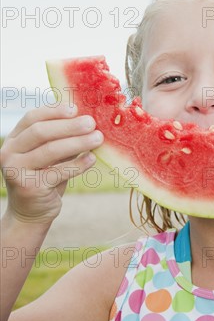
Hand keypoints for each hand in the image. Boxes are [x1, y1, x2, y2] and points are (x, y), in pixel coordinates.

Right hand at [0, 104, 103, 223]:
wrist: (31, 213)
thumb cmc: (45, 177)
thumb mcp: (48, 155)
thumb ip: (60, 138)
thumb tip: (87, 119)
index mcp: (14, 140)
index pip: (32, 118)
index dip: (55, 111)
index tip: (76, 108)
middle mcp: (9, 153)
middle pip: (41, 132)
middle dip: (69, 126)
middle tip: (91, 123)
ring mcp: (16, 170)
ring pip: (50, 151)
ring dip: (78, 142)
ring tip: (98, 138)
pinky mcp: (29, 187)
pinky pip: (59, 172)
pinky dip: (78, 164)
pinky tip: (92, 159)